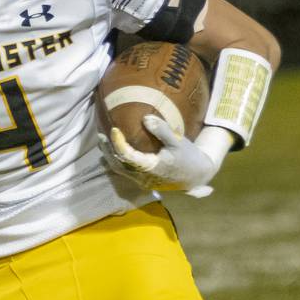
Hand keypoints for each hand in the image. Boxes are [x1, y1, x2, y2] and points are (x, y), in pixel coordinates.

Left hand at [103, 115, 220, 197]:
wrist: (197, 175)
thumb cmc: (188, 157)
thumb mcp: (178, 142)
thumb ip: (162, 131)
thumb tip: (145, 118)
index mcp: (151, 167)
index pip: (127, 156)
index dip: (118, 143)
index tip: (114, 129)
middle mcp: (143, 177)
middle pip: (118, 164)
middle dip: (108, 150)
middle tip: (101, 135)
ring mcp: (142, 181)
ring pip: (119, 169)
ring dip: (110, 155)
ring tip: (103, 141)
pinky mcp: (143, 180)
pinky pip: (125, 171)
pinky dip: (117, 160)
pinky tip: (114, 150)